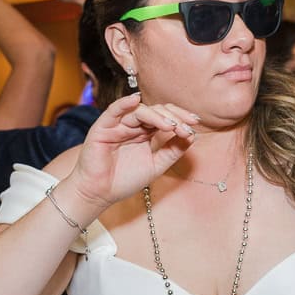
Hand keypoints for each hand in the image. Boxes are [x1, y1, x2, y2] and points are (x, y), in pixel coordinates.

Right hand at [65, 93, 199, 210]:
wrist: (99, 194)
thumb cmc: (124, 180)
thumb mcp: (156, 166)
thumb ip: (172, 151)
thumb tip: (192, 136)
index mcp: (146, 133)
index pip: (166, 118)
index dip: (180, 119)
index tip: (194, 125)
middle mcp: (133, 126)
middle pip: (156, 111)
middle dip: (173, 116)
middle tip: (187, 125)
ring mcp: (118, 125)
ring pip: (140, 111)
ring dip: (157, 116)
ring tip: (170, 126)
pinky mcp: (103, 127)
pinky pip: (113, 110)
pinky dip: (124, 103)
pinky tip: (135, 100)